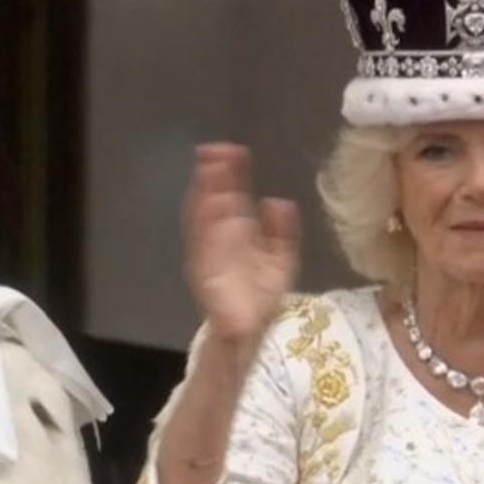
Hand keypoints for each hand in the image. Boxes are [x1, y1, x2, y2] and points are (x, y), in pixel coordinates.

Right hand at [183, 144, 299, 348]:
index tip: (234, 150)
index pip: (232, 196)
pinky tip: (208, 204)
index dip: (232, 173)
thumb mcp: (280, 258)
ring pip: (203, 217)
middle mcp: (220, 238)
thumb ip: (282, 231)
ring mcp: (209, 253)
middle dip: (212, 176)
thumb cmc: (260, 296)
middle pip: (212, 201)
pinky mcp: (204, 271)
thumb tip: (278, 201)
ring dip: (204, 193)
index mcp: (238, 231)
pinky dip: (203, 224)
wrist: (249, 333)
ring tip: (209, 170)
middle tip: (214, 150)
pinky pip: (201, 244)